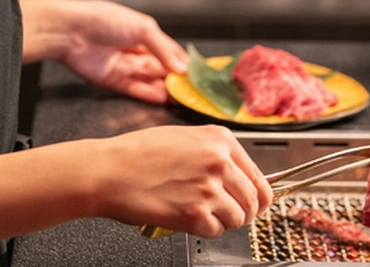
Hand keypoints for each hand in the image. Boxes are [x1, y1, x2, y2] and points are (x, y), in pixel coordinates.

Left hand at [20, 0, 188, 102]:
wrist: (70, 31)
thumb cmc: (102, 19)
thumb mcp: (143, 28)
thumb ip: (163, 49)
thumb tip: (182, 67)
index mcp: (142, 32)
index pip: (167, 50)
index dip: (180, 62)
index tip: (195, 73)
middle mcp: (133, 50)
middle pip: (159, 68)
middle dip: (174, 78)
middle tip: (190, 88)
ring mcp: (123, 66)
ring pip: (149, 80)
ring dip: (164, 88)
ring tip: (180, 96)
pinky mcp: (112, 81)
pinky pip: (134, 90)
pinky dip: (149, 94)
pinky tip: (163, 98)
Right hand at [90, 124, 273, 238]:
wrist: (110, 171)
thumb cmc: (138, 153)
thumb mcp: (184, 137)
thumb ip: (214, 153)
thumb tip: (237, 176)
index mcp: (220, 139)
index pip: (259, 176)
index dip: (256, 195)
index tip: (254, 202)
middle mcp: (220, 161)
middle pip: (254, 200)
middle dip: (244, 211)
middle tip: (230, 213)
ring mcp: (209, 188)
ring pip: (238, 218)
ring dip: (222, 221)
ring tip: (200, 212)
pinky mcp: (196, 214)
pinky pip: (215, 231)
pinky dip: (203, 229)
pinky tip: (186, 217)